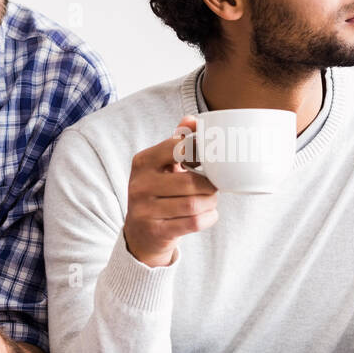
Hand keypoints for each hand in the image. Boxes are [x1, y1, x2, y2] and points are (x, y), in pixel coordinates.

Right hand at [122, 115, 218, 267]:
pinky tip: (208, 214)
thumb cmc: (156, 192)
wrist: (139, 233)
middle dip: (209, 185)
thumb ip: (177, 141)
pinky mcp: (156, 231)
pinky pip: (193, 222)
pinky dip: (208, 218)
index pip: (177, 148)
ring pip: (194, 203)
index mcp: (142, 161)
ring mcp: (145, 210)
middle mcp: (140, 184)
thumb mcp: (161, 165)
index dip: (200, 153)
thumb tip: (192, 119)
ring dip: (210, 202)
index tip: (209, 161)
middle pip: (191, 182)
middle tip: (214, 186)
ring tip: (210, 200)